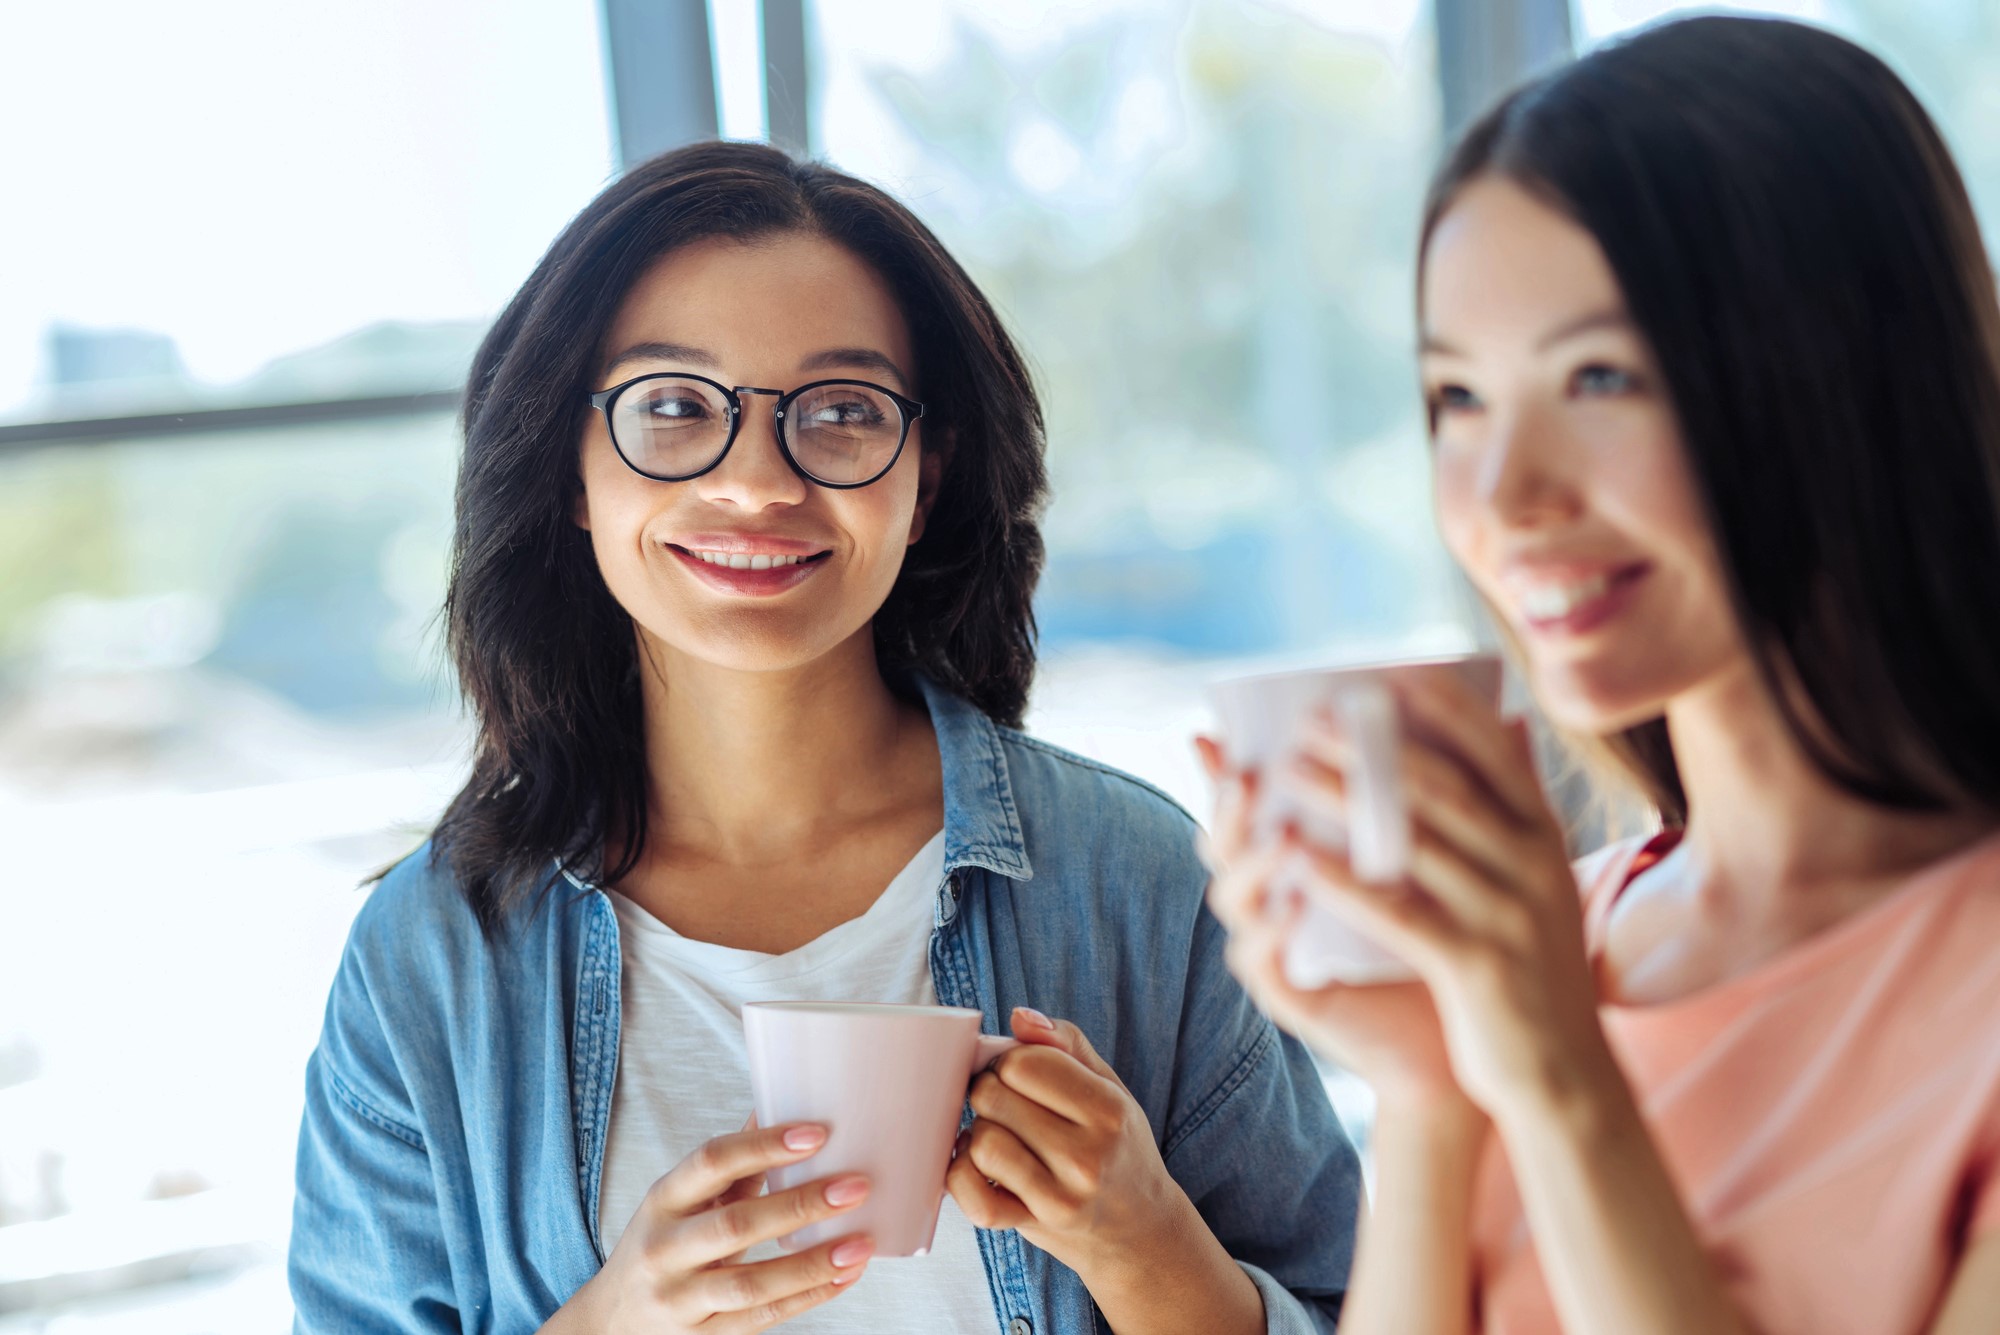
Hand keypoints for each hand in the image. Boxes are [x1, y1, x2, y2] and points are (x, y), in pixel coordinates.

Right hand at [552, 1120, 873, 1334]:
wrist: (611, 1322)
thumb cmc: (659, 1246)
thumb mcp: (678, 1201)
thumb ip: (728, 1165)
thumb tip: (772, 1107)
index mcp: (663, 1201)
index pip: (711, 1163)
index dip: (763, 1146)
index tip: (815, 1134)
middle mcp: (666, 1250)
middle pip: (735, 1226)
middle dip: (800, 1206)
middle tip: (855, 1187)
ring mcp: (681, 1299)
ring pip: (751, 1284)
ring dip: (811, 1264)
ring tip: (859, 1244)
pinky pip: (761, 1318)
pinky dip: (807, 1298)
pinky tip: (843, 1277)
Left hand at [946, 1008, 1190, 1281]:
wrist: (1140, 1231)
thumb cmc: (1118, 1147)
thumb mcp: (1110, 1087)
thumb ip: (1066, 1043)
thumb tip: (1019, 1016)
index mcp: (1108, 1111)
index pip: (1023, 1063)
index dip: (1010, 1061)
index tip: (1019, 1074)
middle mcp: (1087, 1157)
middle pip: (992, 1097)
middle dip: (990, 1092)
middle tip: (1007, 1105)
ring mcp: (1060, 1198)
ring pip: (980, 1143)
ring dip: (979, 1134)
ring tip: (1001, 1136)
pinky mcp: (1033, 1227)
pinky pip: (973, 1197)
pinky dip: (962, 1178)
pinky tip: (979, 1168)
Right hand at [1196, 734, 1466, 1115]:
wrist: (1470, 1038)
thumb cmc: (1457, 936)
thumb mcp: (1455, 856)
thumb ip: (1464, 789)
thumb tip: (1510, 713)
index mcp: (1305, 855)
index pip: (1255, 802)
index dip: (1240, 766)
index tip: (1251, 725)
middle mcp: (1280, 897)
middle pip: (1228, 843)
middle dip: (1232, 805)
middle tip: (1253, 771)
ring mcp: (1279, 949)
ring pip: (1235, 899)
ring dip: (1252, 863)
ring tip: (1282, 833)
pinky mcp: (1292, 999)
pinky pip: (1262, 963)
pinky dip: (1270, 933)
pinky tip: (1296, 904)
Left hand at [1280, 670, 1616, 1118]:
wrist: (1565, 1079)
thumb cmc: (1531, 972)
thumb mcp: (1540, 879)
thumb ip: (1517, 805)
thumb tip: (1510, 717)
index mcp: (1545, 838)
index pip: (1496, 752)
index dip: (1443, 707)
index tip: (1387, 673)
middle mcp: (1533, 866)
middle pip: (1445, 787)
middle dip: (1374, 746)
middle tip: (1313, 717)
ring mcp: (1508, 916)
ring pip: (1417, 842)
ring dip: (1347, 800)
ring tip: (1289, 771)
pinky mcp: (1477, 968)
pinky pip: (1401, 913)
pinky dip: (1346, 881)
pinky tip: (1299, 859)